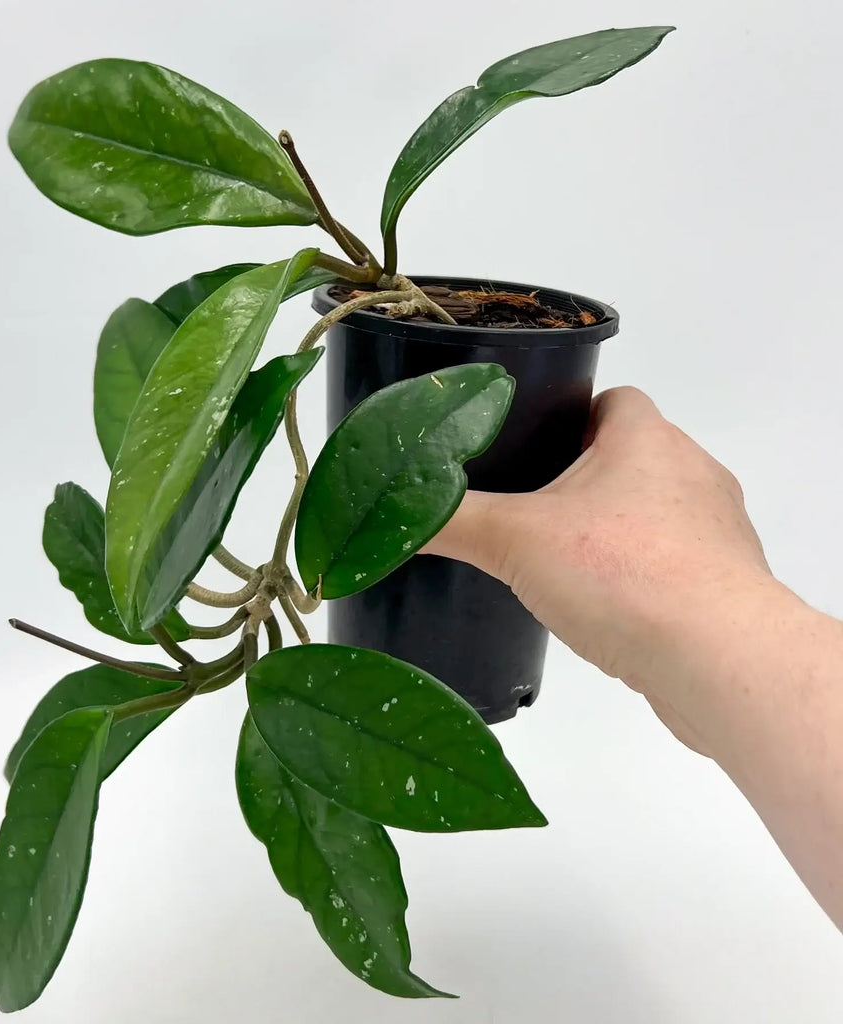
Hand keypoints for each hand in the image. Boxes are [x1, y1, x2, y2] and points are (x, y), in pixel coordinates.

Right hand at [424, 386, 772, 753]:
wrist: (718, 657)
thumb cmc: (621, 572)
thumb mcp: (514, 541)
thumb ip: (451, 522)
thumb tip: (392, 517)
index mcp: (645, 438)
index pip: (612, 400)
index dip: (570, 417)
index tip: (532, 451)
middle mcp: (691, 472)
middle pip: (630, 459)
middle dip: (584, 482)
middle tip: (531, 514)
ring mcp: (716, 530)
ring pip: (654, 515)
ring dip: (615, 533)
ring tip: (564, 567)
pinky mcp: (725, 583)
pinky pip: (674, 566)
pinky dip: (642, 580)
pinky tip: (608, 612)